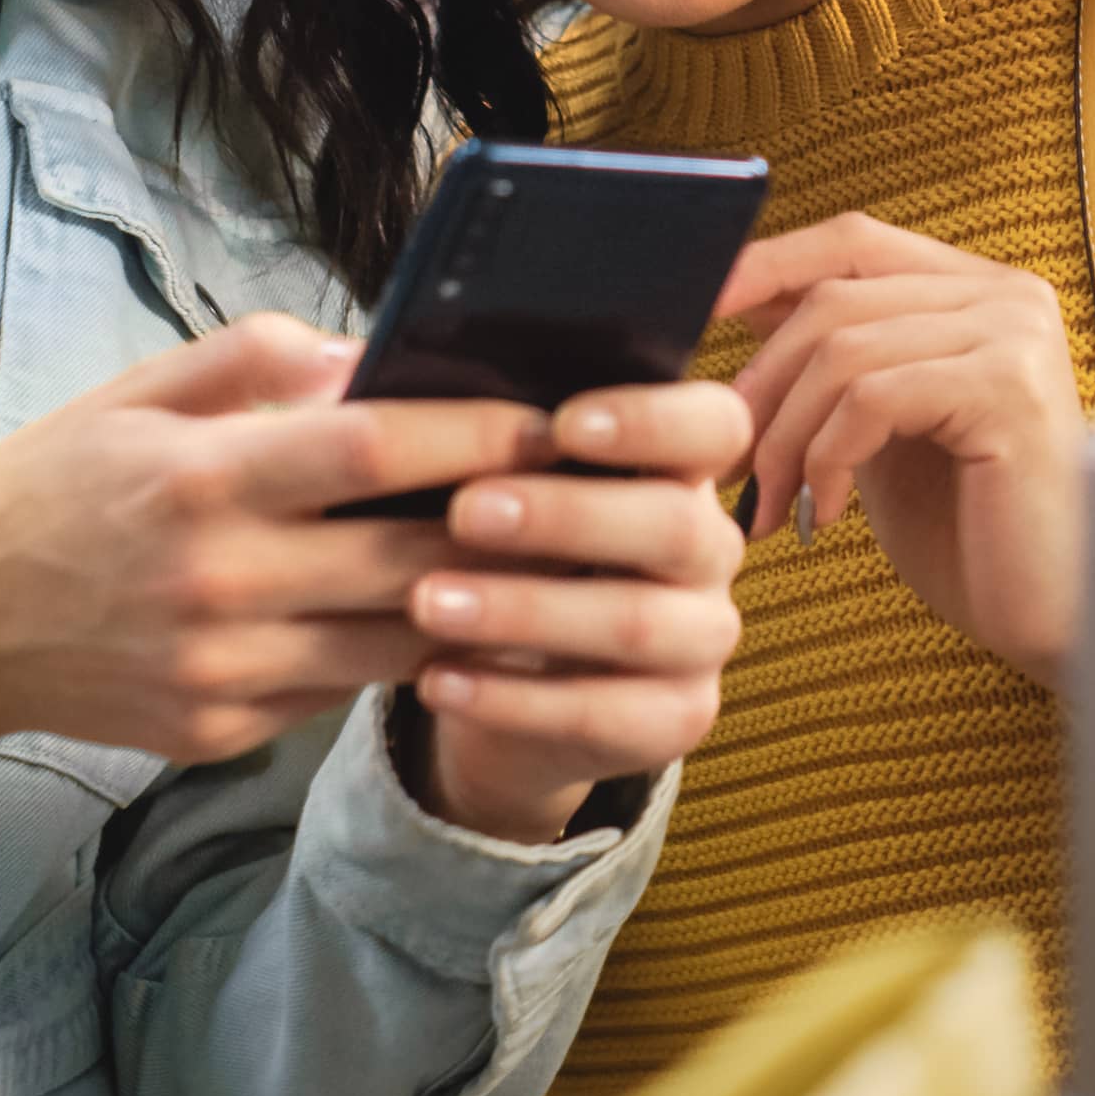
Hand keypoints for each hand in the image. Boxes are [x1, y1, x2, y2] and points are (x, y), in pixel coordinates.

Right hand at [0, 312, 546, 775]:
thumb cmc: (53, 487)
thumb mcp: (138, 393)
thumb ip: (260, 359)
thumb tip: (375, 356)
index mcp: (201, 479)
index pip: (371, 450)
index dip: (473, 435)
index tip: (546, 418)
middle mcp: (218, 583)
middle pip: (409, 561)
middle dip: (509, 530)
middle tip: (582, 498)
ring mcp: (222, 670)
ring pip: (397, 646)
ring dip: (477, 607)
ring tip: (544, 567)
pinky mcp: (219, 731)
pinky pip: (340, 693)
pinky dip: (399, 659)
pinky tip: (450, 624)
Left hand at [401, 381, 754, 841]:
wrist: (503, 679)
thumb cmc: (493, 546)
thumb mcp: (494, 482)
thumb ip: (484, 432)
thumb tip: (379, 374)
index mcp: (681, 467)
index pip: (715, 426)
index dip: (652, 419)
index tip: (561, 422)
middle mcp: (709, 548)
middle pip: (676, 524)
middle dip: (567, 515)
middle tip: (464, 511)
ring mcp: (702, 638)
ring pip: (639, 623)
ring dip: (528, 610)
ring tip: (428, 602)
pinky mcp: (677, 721)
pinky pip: (608, 715)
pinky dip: (514, 700)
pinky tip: (435, 679)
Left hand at [720, 214, 1087, 685]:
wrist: (1054, 619)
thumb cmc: (968, 535)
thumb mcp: (882, 432)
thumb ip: (835, 366)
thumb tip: (729, 308)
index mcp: (978, 290)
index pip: (851, 239)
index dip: (764, 266)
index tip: (692, 314)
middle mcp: (1007, 294)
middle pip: (833, 298)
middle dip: (760, 386)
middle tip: (724, 468)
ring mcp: (1014, 334)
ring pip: (842, 351)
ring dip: (784, 436)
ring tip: (771, 506)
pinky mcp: (1008, 387)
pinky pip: (872, 398)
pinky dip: (826, 460)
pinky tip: (823, 517)